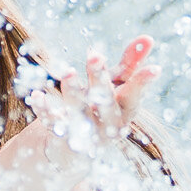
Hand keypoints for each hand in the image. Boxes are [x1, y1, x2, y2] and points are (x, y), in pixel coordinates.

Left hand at [28, 36, 156, 147]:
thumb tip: (149, 38)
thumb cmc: (101, 110)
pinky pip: (52, 123)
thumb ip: (130, 64)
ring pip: (79, 112)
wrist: (74, 152)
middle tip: (95, 56)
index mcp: (123, 112)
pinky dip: (44, 110)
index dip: (142, 84)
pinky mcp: (62, 137)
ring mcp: (84, 133)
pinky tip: (36, 95)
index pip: (134, 97)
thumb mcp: (115, 87)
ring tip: (68, 72)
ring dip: (73, 92)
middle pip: (105, 103)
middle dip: (100, 80)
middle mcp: (107, 125)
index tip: (154, 69)